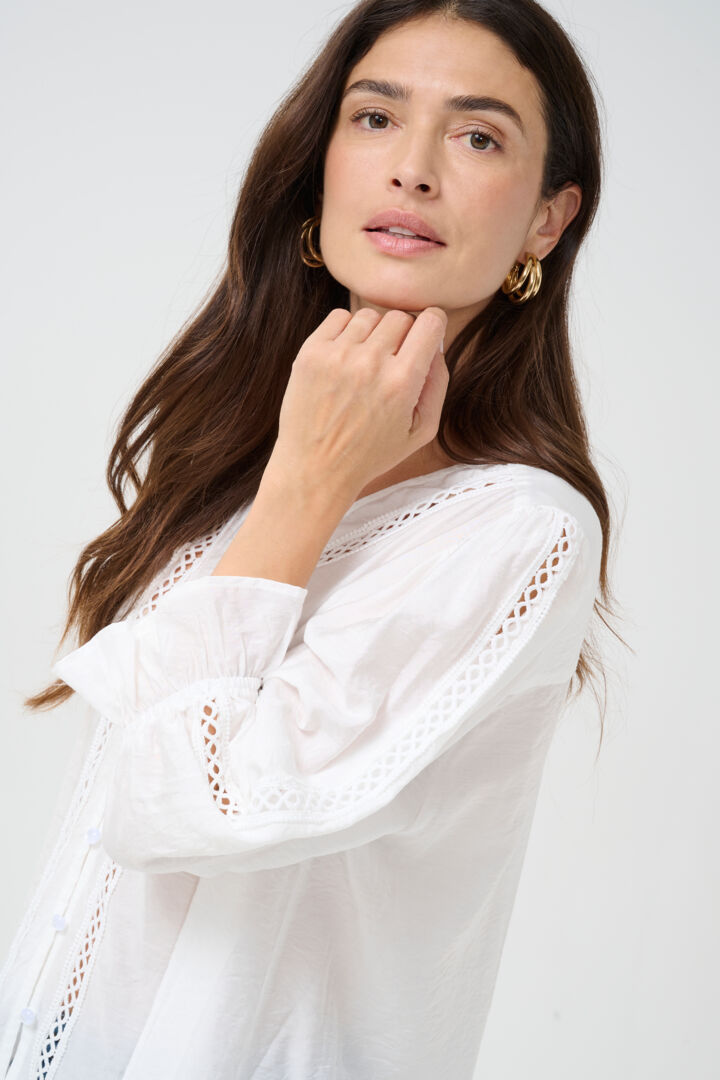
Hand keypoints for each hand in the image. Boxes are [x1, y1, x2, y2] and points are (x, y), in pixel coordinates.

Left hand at [269, 306, 448, 499]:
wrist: (316, 469)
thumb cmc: (371, 454)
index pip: (430, 321)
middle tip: (393, 361)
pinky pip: (338, 318)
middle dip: (403, 335)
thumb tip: (436, 343)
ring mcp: (337, 356)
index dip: (432, 325)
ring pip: (369, 316)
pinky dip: (346, 331)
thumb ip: (437, 384)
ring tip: (366, 362)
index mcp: (402, 382)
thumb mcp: (421, 431)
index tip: (425, 337)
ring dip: (373, 333)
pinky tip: (346, 358)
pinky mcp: (311, 353)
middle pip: (400, 317)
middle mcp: (370, 363)